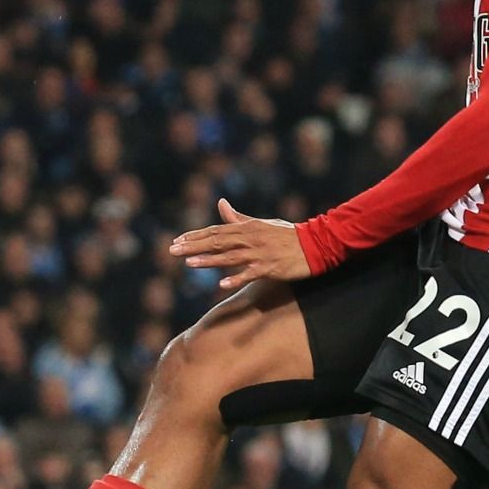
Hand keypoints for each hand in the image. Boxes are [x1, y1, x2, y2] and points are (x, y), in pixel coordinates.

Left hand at [168, 198, 310, 291]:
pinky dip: (235, 278)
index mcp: (247, 227)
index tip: (177, 240)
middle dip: (193, 246)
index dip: (195, 236)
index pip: (215, 230)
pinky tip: (220, 284)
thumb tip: (221, 203)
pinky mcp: (270, 268)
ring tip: (188, 264)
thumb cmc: (287, 234)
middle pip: (217, 242)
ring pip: (229, 257)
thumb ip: (238, 217)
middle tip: (172, 250)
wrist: (316, 244)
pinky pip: (250, 274)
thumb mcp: (261, 223)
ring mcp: (259, 254)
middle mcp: (250, 239)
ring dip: (208, 260)